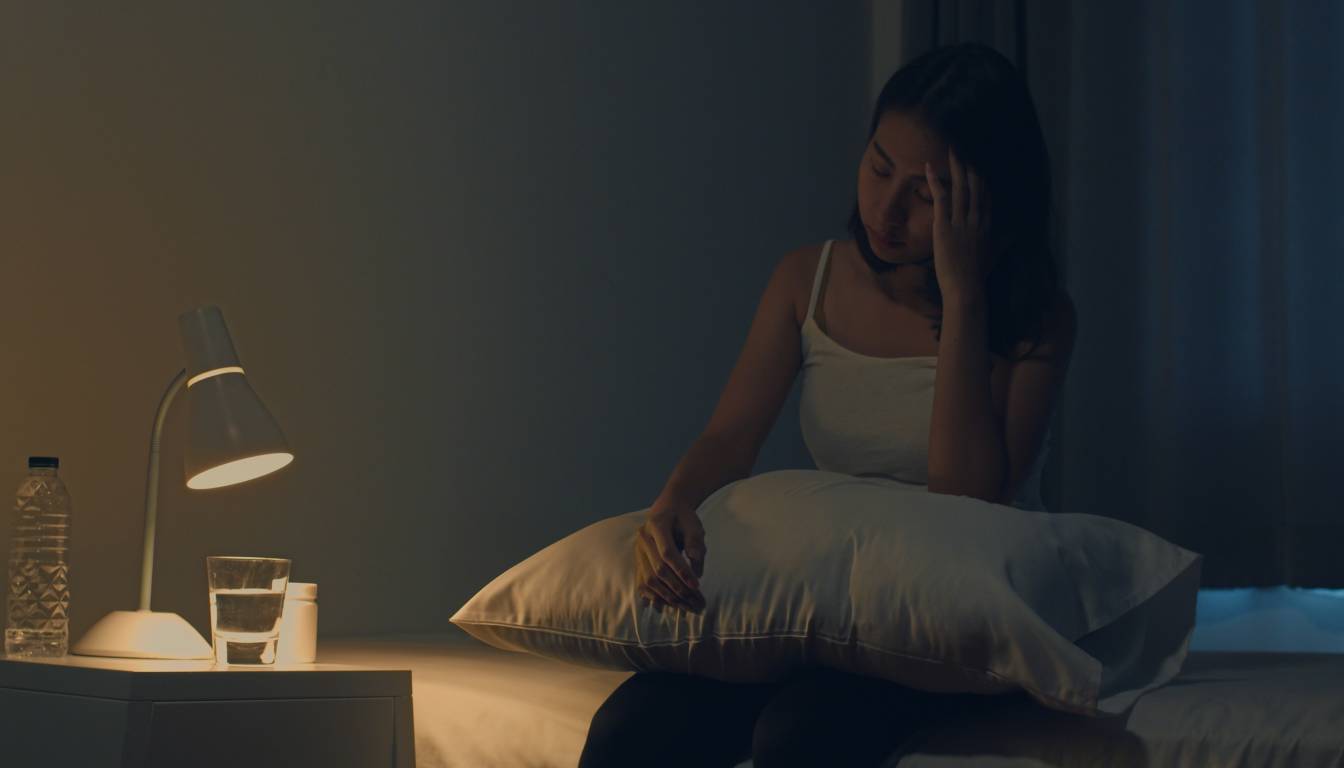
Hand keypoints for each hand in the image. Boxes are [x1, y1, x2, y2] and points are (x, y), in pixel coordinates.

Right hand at [635, 503, 706, 612]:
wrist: (667, 511)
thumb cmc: (683, 518)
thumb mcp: (694, 525)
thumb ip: (696, 544)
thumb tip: (697, 571)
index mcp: (656, 525)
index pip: (667, 553)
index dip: (681, 571)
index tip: (696, 586)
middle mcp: (642, 539)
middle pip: (657, 570)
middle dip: (677, 589)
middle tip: (695, 602)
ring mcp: (637, 552)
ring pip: (648, 580)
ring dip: (667, 597)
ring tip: (686, 607)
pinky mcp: (638, 562)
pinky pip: (642, 583)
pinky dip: (654, 597)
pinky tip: (666, 606)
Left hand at [925, 147, 992, 302]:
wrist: (966, 288)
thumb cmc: (978, 274)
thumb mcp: (995, 254)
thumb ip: (1005, 240)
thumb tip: (1016, 232)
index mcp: (987, 224)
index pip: (987, 195)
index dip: (983, 178)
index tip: (979, 163)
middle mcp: (977, 219)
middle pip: (976, 186)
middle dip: (970, 166)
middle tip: (965, 149)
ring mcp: (961, 222)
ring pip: (960, 188)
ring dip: (956, 168)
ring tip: (952, 151)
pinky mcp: (944, 227)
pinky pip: (941, 198)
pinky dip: (934, 182)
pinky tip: (928, 168)